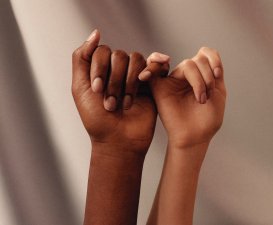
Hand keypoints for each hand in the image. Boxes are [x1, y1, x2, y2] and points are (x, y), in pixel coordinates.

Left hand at [72, 30, 168, 152]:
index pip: (102, 51)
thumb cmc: (97, 119)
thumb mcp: (79, 88)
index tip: (97, 90)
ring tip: (125, 104)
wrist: (118, 141)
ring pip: (136, 60)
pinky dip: (151, 69)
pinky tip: (145, 81)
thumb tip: (96, 33)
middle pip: (120, 56)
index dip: (100, 68)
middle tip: (110, 104)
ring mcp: (136, 76)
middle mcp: (118, 70)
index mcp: (101, 70)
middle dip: (114, 81)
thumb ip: (81, 58)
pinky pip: (155, 65)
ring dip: (129, 83)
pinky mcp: (151, 84)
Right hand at [140, 47, 225, 147]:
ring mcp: (173, 80)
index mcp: (201, 75)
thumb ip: (214, 71)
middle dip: (208, 77)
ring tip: (201, 99)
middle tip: (208, 96)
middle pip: (198, 60)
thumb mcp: (218, 92)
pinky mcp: (159, 87)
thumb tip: (202, 53)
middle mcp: (187, 76)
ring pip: (187, 65)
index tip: (218, 75)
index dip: (213, 59)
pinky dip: (154, 63)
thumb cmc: (208, 119)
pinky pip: (153, 69)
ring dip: (199, 80)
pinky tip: (162, 62)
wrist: (195, 137)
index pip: (205, 54)